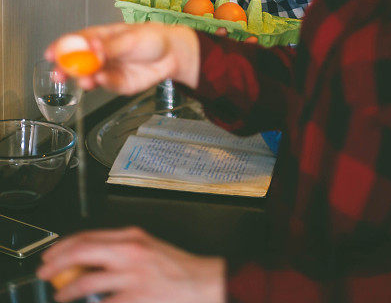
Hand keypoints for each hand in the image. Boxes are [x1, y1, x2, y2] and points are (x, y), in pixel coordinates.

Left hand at [37, 227, 224, 302]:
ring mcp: (132, 275)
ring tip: (60, 295)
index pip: (88, 235)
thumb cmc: (178, 268)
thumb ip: (121, 249)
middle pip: (82, 251)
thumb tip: (89, 258)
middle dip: (57, 262)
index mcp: (132, 236)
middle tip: (44, 272)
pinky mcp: (136, 298)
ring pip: (86, 280)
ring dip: (66, 290)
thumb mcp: (148, 247)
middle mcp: (130, 251)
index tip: (51, 254)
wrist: (203, 283)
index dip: (64, 245)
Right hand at [45, 22, 199, 93]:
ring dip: (84, 78)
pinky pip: (106, 86)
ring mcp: (109, 69)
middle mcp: (101, 54)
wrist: (172, 55)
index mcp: (101, 37)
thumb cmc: (151, 38)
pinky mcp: (118, 84)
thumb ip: (110, 47)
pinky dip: (102, 84)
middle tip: (58, 74)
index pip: (76, 41)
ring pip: (90, 76)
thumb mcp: (130, 38)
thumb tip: (91, 49)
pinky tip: (103, 79)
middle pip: (78, 62)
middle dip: (65, 69)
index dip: (62, 47)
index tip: (51, 53)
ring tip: (86, 78)